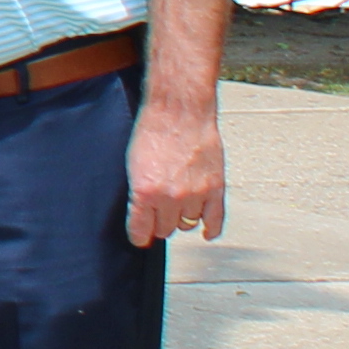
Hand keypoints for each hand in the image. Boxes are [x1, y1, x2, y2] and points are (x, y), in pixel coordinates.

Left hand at [124, 85, 226, 247]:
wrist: (179, 111)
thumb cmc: (153, 131)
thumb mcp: (133, 164)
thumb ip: (139, 192)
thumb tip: (143, 213)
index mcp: (144, 192)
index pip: (141, 230)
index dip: (139, 236)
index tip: (140, 238)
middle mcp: (170, 198)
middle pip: (165, 229)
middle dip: (159, 223)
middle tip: (158, 216)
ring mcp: (195, 195)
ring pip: (187, 225)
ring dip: (181, 220)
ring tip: (177, 210)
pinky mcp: (215, 188)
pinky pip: (215, 219)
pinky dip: (211, 229)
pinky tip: (206, 233)